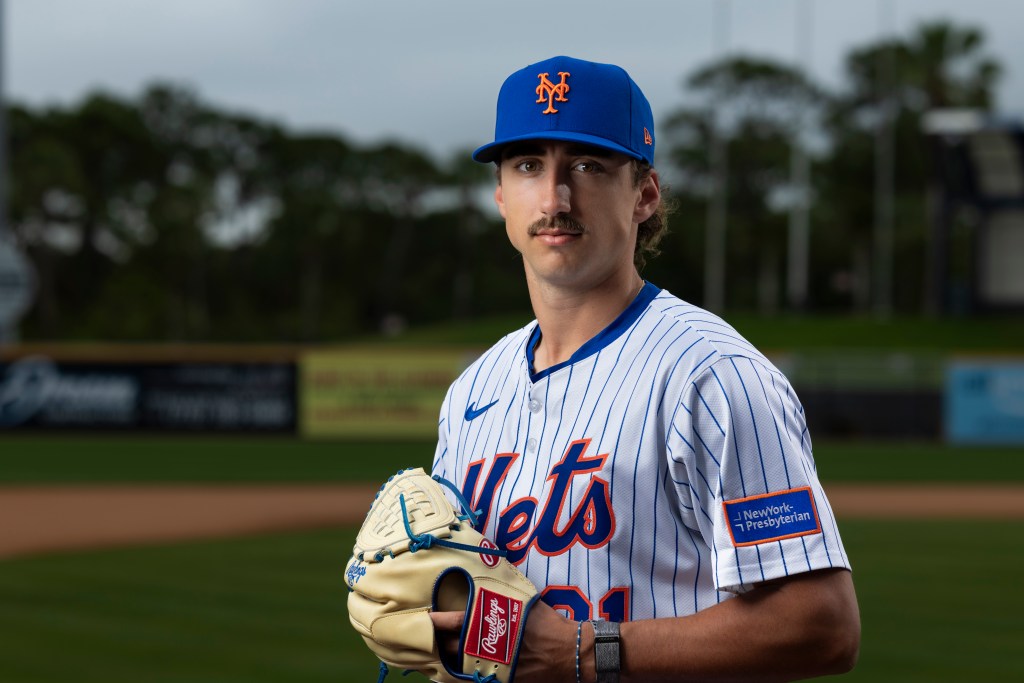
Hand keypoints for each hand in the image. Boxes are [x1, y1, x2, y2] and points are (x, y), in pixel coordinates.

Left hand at [430, 600, 578, 681]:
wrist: (570, 653)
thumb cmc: (549, 624)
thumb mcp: (525, 602)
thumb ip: (504, 595)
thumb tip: (490, 583)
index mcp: (494, 623)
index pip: (457, 621)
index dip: (438, 621)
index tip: (427, 618)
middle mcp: (490, 646)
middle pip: (452, 647)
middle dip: (437, 641)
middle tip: (426, 637)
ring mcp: (494, 667)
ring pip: (460, 667)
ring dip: (447, 660)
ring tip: (435, 655)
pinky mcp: (501, 681)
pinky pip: (475, 680)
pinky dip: (464, 676)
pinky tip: (456, 674)